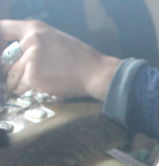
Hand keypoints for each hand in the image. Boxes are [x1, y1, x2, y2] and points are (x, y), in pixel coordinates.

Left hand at [0, 20, 120, 99]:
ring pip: (12, 75)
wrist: (96, 73)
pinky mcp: (33, 76)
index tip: (2, 53)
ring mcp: (30, 59)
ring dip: (19, 83)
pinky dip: (26, 90)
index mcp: (35, 29)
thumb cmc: (81, 59)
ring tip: (37, 83)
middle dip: (13, 70)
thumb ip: (35, 41)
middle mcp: (29, 41)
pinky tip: (40, 88)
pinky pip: (20, 86)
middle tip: (24, 76)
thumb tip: (16, 51)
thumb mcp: (56, 39)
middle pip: (7, 59)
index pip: (2, 29)